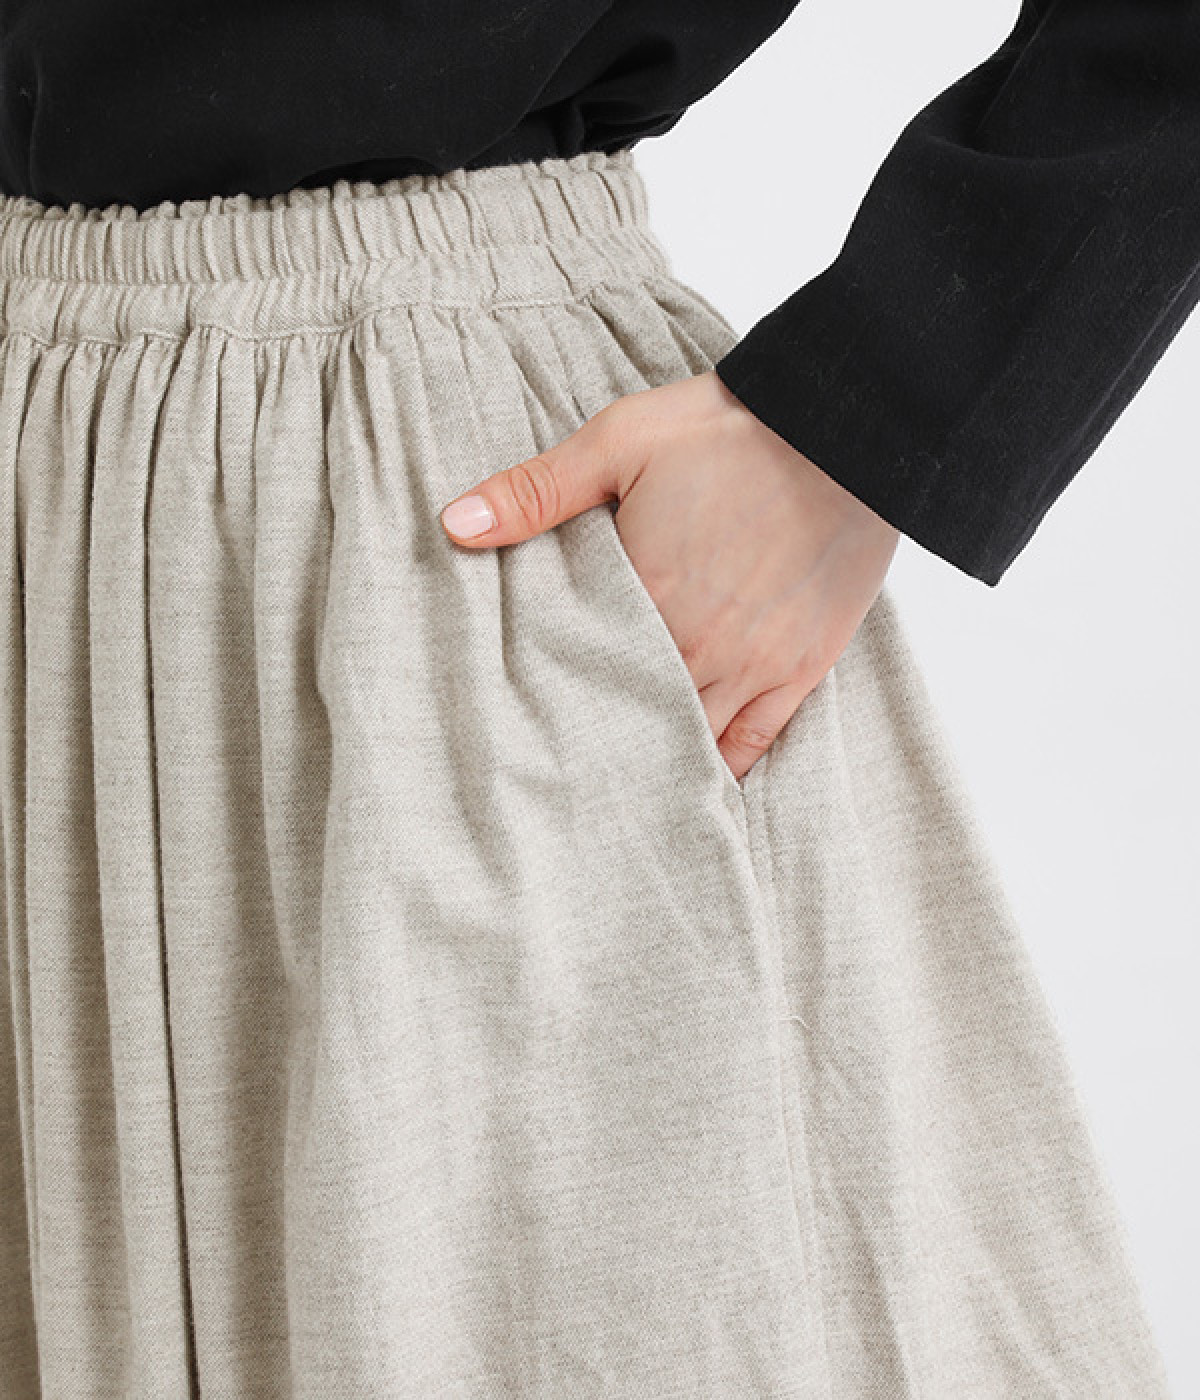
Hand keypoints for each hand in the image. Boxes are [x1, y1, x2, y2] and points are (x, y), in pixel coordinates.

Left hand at [438, 369, 900, 781]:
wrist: (844, 426)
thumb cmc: (728, 430)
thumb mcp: (619, 442)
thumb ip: (535, 491)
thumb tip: (453, 526)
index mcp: (646, 598)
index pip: (580, 676)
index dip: (552, 702)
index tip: (523, 726)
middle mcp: (697, 648)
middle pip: (633, 720)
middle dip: (599, 743)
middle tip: (563, 776)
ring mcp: (754, 666)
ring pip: (692, 745)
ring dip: (654, 764)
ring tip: (616, 794)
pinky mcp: (802, 669)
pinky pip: (756, 745)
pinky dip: (724, 773)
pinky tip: (696, 791)